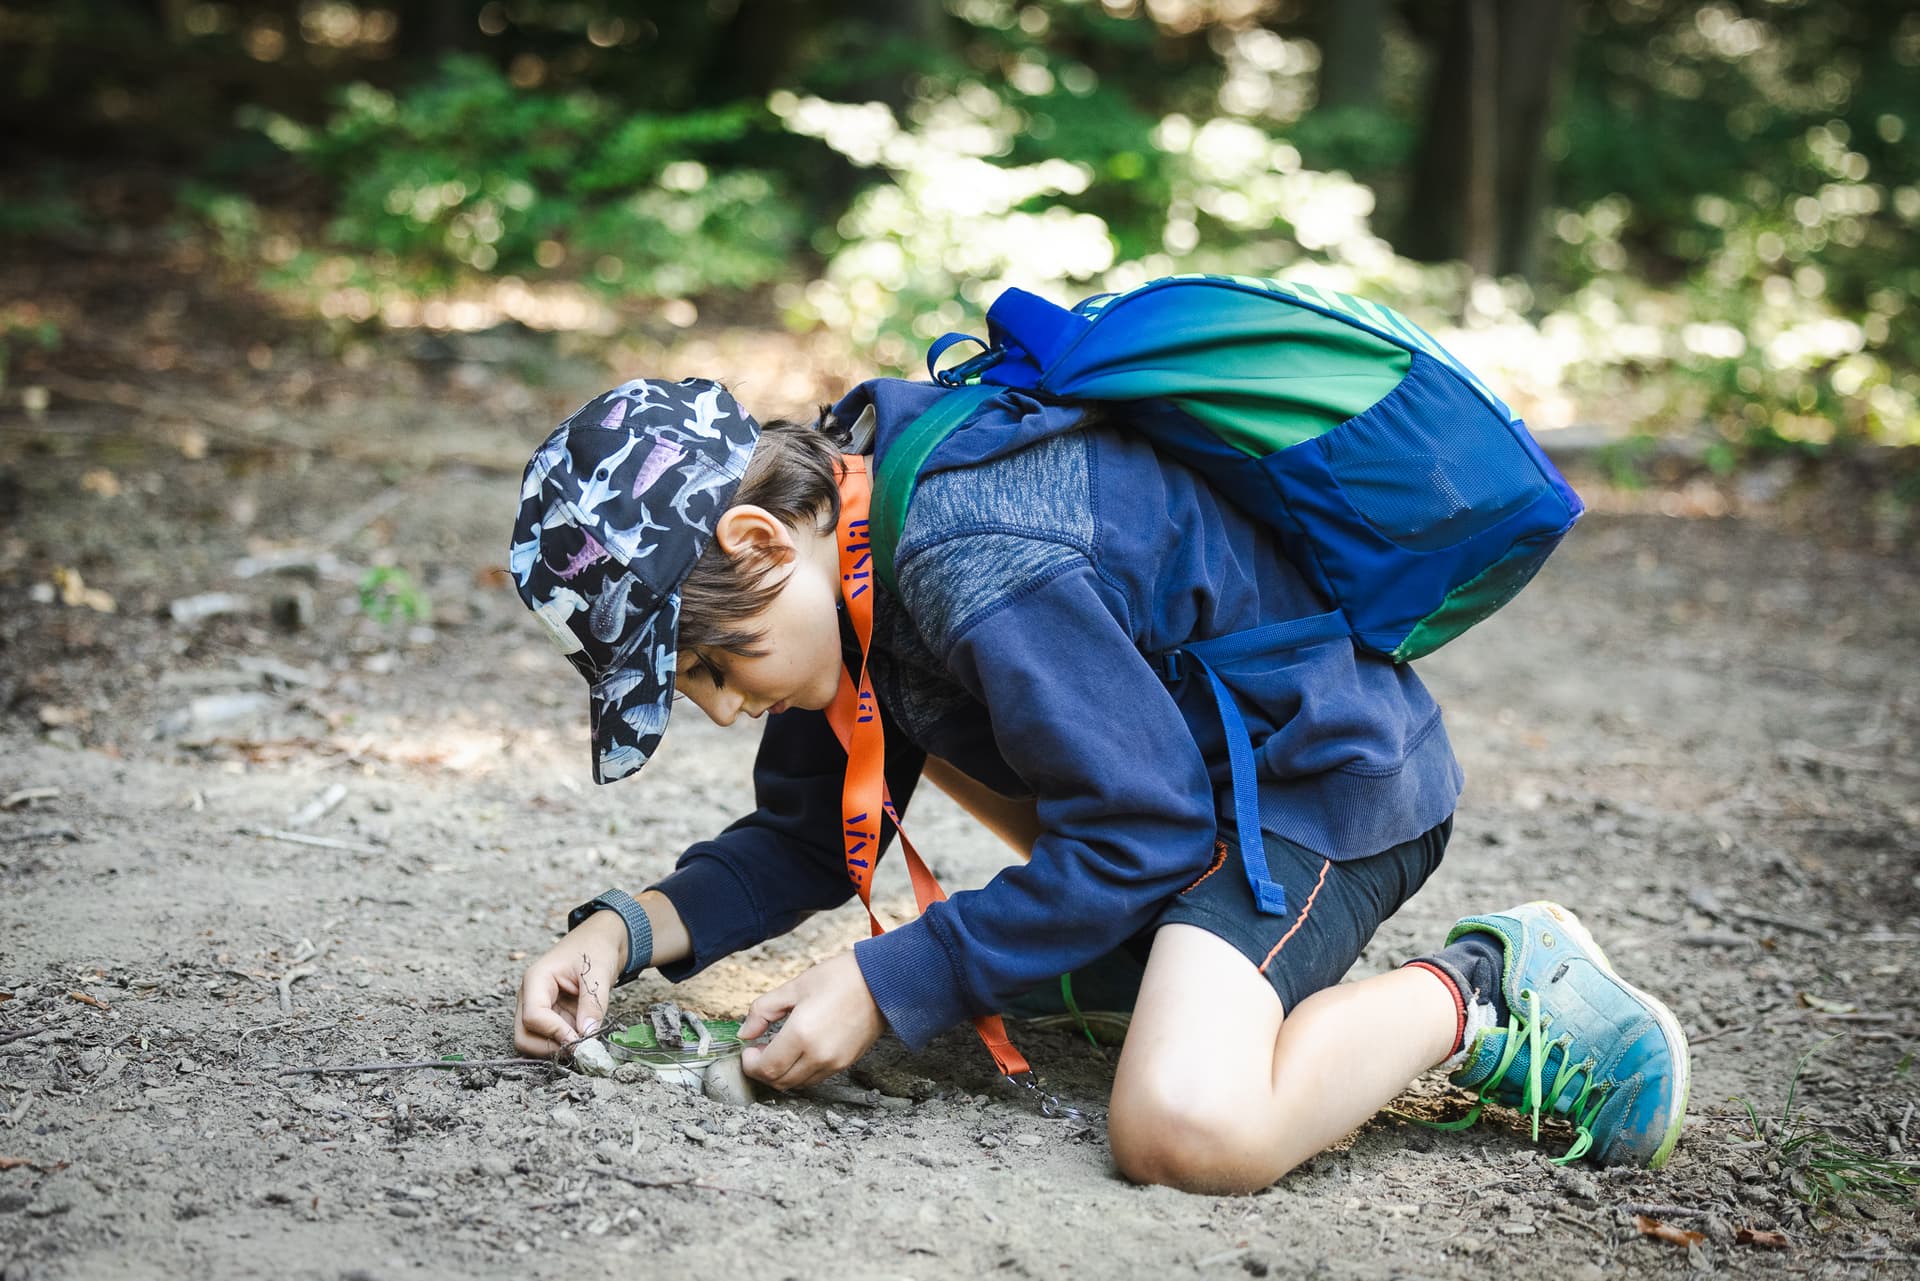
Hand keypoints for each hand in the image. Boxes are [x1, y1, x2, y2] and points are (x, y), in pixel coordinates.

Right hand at [514, 911, 626, 1057]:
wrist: (599, 940)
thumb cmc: (595, 948)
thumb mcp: (599, 973)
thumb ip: (593, 1005)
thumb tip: (588, 1035)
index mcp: (536, 979)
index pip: (533, 1016)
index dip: (555, 1033)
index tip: (580, 1041)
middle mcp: (530, 996)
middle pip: (524, 1036)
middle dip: (550, 1048)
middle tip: (581, 1048)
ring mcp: (538, 1008)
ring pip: (533, 1042)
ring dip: (558, 1049)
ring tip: (585, 1042)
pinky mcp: (549, 1017)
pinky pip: (549, 1039)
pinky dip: (565, 1045)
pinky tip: (584, 1038)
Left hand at [738, 952, 884, 1089]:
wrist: (882, 982)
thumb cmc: (841, 978)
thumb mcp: (795, 986)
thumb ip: (763, 1010)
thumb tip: (745, 1032)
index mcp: (801, 1034)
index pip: (766, 1068)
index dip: (750, 1064)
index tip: (748, 1051)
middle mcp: (818, 1055)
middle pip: (779, 1082)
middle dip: (762, 1071)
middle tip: (758, 1052)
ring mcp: (834, 1062)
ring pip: (797, 1084)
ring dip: (781, 1074)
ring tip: (778, 1052)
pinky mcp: (846, 1063)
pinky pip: (815, 1078)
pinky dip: (800, 1072)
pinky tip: (798, 1052)